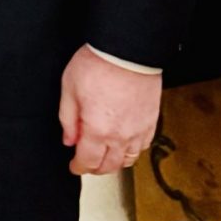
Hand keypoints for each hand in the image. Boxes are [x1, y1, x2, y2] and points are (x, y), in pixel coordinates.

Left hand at [58, 44, 161, 175]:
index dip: (79, 167)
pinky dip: (133, 150)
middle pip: (109, 165)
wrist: (127, 52)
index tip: (74, 166)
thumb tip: (69, 139)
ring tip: (105, 157)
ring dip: (115, 162)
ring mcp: (139, 129)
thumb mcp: (69, 89)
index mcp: (97, 130)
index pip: (88, 161)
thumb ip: (68, 119)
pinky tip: (125, 145)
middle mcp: (121, 135)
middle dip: (95, 168)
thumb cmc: (98, 65)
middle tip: (87, 164)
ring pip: (129, 159)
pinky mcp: (151, 120)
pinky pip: (144, 145)